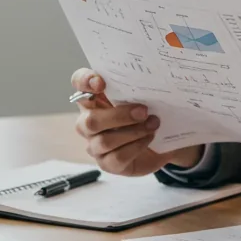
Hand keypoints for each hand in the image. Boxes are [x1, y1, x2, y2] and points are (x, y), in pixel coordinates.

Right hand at [71, 68, 202, 174]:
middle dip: (119, 116)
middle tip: (144, 111)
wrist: (162, 142)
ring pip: (105, 141)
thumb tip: (150, 78)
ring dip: (133, 132)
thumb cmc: (147, 114)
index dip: (84, 81)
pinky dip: (136, 146)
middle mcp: (88, 121)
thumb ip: (137, 87)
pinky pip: (117, 157)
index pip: (79, 83)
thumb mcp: (144, 97)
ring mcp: (95, 145)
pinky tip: (149, 138)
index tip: (101, 83)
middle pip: (90, 121)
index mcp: (94, 98)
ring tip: (153, 124)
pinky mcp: (107, 163)